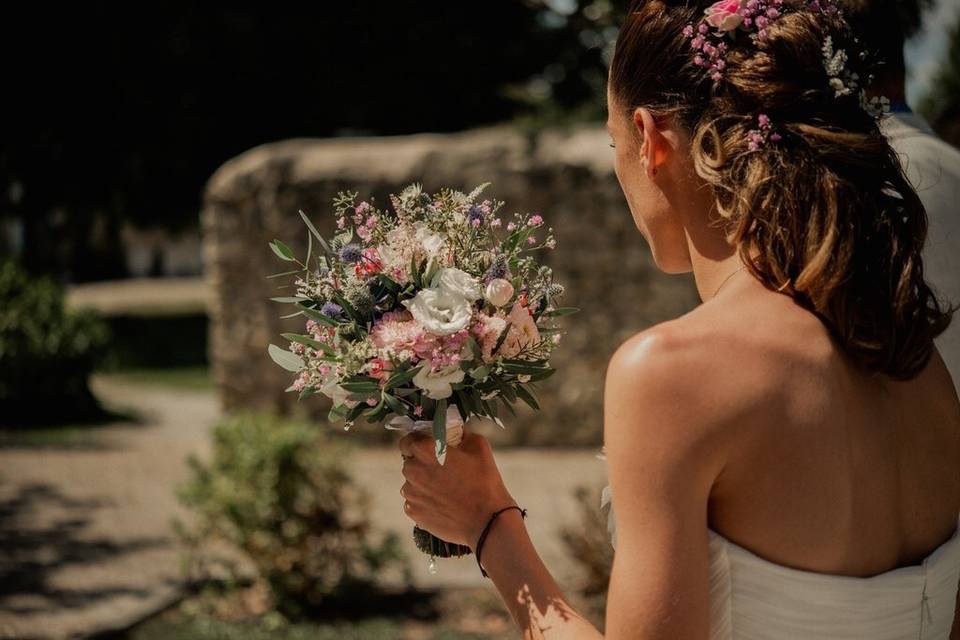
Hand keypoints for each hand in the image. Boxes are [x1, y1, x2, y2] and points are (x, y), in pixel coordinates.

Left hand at [399, 428, 514, 548]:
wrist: (487, 521)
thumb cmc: (485, 481)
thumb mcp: (478, 445)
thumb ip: (460, 433)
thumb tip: (454, 431)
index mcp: (425, 451)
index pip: (407, 441)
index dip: (416, 442)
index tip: (427, 447)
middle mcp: (412, 471)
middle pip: (409, 462)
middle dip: (421, 463)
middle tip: (442, 470)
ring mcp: (411, 494)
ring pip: (411, 483)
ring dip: (422, 483)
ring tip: (445, 490)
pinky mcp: (414, 513)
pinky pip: (414, 502)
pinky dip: (424, 501)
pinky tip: (442, 504)